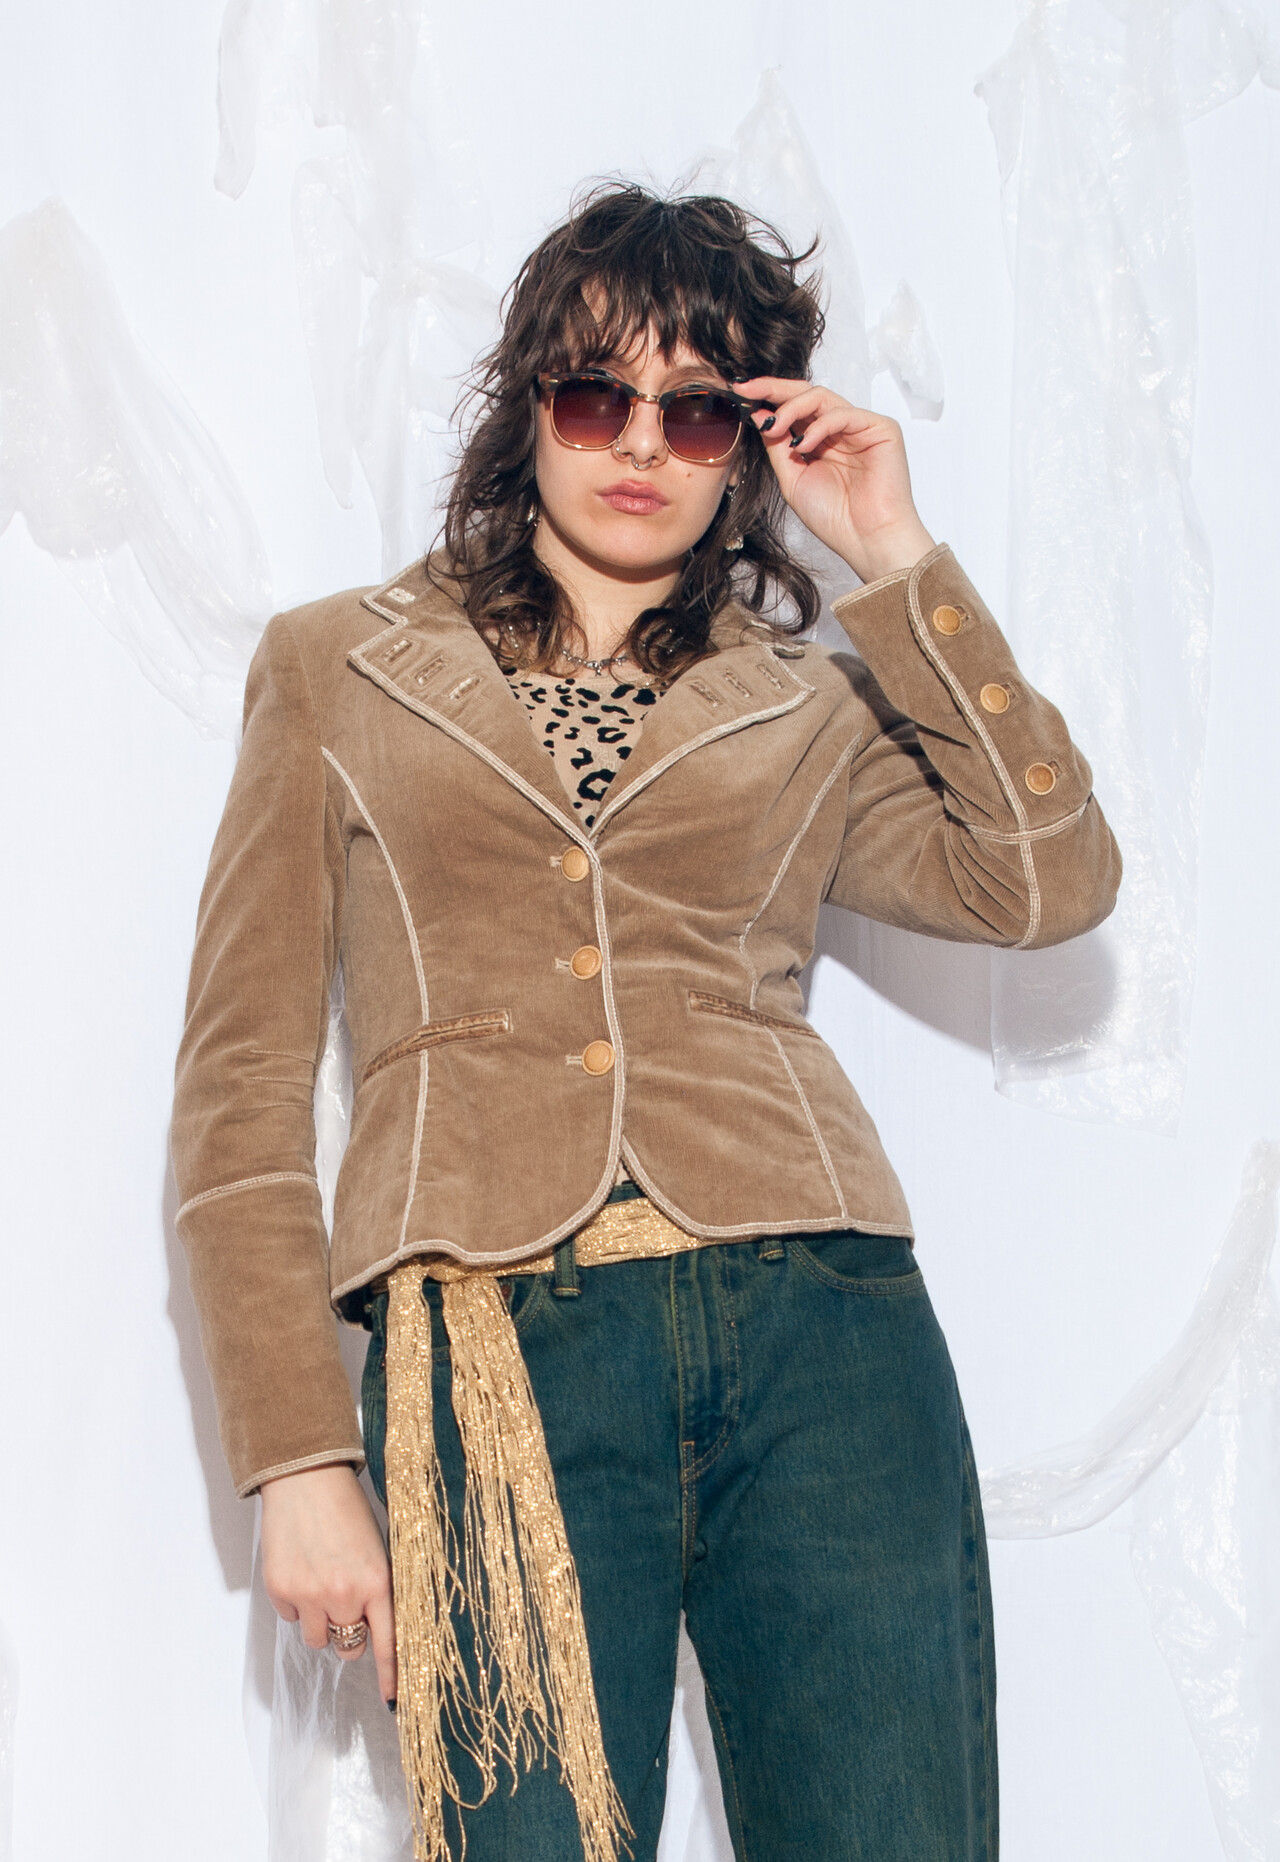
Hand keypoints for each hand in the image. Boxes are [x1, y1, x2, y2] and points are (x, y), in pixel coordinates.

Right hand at [259, 1462, 396, 1706]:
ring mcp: (310, 1595)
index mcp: (377, 1581)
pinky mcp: (282, 1590)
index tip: (395, 1699)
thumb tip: (377, 1625)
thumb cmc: (346, 1508)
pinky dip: (296, 1603)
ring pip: (317, 1639)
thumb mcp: (376, 1546)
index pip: (388, 1641)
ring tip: (321, 1582)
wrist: (305, 1478)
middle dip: (349, 1633)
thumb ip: (377, 1587)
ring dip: (320, 1621)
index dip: (392, 1674)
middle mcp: (345, 1594)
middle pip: (349, 1646)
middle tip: (345, 1604)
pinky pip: (291, 1618)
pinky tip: (301, 1569)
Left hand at [734, 377, 934, 582]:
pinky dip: (819, 426)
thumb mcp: (792, 479)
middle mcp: (840, 430)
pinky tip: (802, 445)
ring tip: (774, 427)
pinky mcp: (881, 428)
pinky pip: (843, 414)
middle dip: (774, 388)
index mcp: (821, 441)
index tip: (739, 392)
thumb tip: (760, 414)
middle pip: (807, 394)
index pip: (794, 408)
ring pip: (822, 397)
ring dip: (792, 408)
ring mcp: (861, 427)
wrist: (866, 540)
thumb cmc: (834, 517)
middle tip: (746, 388)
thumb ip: (777, 446)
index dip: (767, 397)